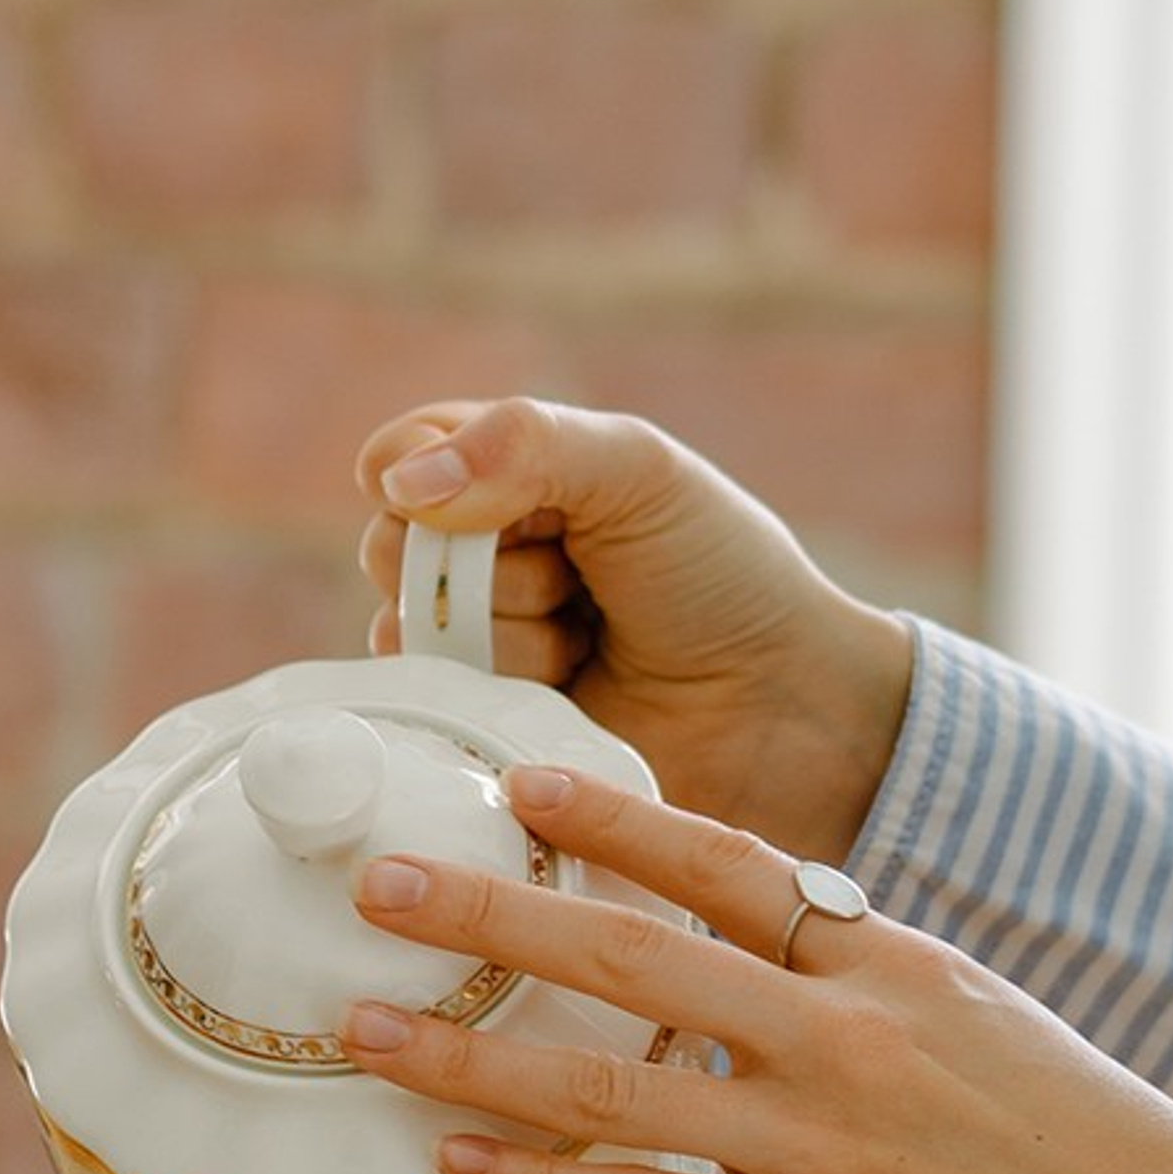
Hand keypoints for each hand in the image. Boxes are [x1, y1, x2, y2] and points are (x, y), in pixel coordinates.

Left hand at [338, 765, 1172, 1173]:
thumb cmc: (1086, 1142)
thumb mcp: (980, 1017)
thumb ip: (861, 980)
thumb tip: (755, 945)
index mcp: (889, 961)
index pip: (730, 861)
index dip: (617, 816)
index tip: (522, 779)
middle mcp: (842, 1036)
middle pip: (637, 954)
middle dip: (495, 912)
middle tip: (379, 885)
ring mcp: (820, 1144)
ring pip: (613, 1084)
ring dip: (471, 1052)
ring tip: (364, 1030)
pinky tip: (458, 1163)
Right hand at [354, 395, 912, 861]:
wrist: (781, 709)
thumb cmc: (722, 575)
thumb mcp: (637, 471)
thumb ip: (521, 445)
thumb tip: (396, 481)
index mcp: (512, 472)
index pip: (401, 456)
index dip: (421, 478)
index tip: (493, 499)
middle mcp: (481, 556)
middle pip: (391, 548)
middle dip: (486, 565)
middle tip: (576, 578)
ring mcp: (479, 646)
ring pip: (411, 631)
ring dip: (509, 637)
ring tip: (587, 643)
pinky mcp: (483, 728)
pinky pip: (428, 709)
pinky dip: (496, 697)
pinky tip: (566, 692)